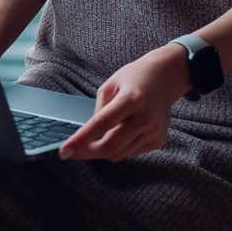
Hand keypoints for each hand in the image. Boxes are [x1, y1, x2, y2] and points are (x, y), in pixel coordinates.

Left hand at [58, 44, 189, 161]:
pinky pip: (131, 152)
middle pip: (110, 145)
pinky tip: (119, 132)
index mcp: (131, 99)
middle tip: (71, 152)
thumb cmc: (134, 77)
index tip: (65, 150)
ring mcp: (154, 131)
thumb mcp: (111, 84)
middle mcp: (145, 118)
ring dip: (102, 150)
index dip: (81, 139)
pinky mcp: (158, 140)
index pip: (102, 124)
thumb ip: (99, 109)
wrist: (166, 77)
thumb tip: (91, 134)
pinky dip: (119, 148)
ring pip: (119, 153)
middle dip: (87, 152)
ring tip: (96, 138)